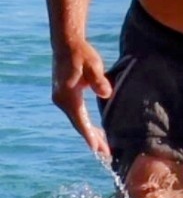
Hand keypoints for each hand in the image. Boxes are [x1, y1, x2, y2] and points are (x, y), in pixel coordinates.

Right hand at [52, 40, 112, 156]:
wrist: (67, 43)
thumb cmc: (81, 54)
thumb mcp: (93, 64)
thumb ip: (99, 80)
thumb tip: (106, 93)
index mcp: (67, 96)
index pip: (80, 121)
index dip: (90, 136)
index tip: (97, 150)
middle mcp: (61, 101)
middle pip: (79, 124)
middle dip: (93, 139)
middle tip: (106, 154)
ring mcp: (61, 99)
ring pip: (77, 120)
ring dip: (90, 132)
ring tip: (103, 146)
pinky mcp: (64, 95)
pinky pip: (76, 114)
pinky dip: (85, 123)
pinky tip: (94, 129)